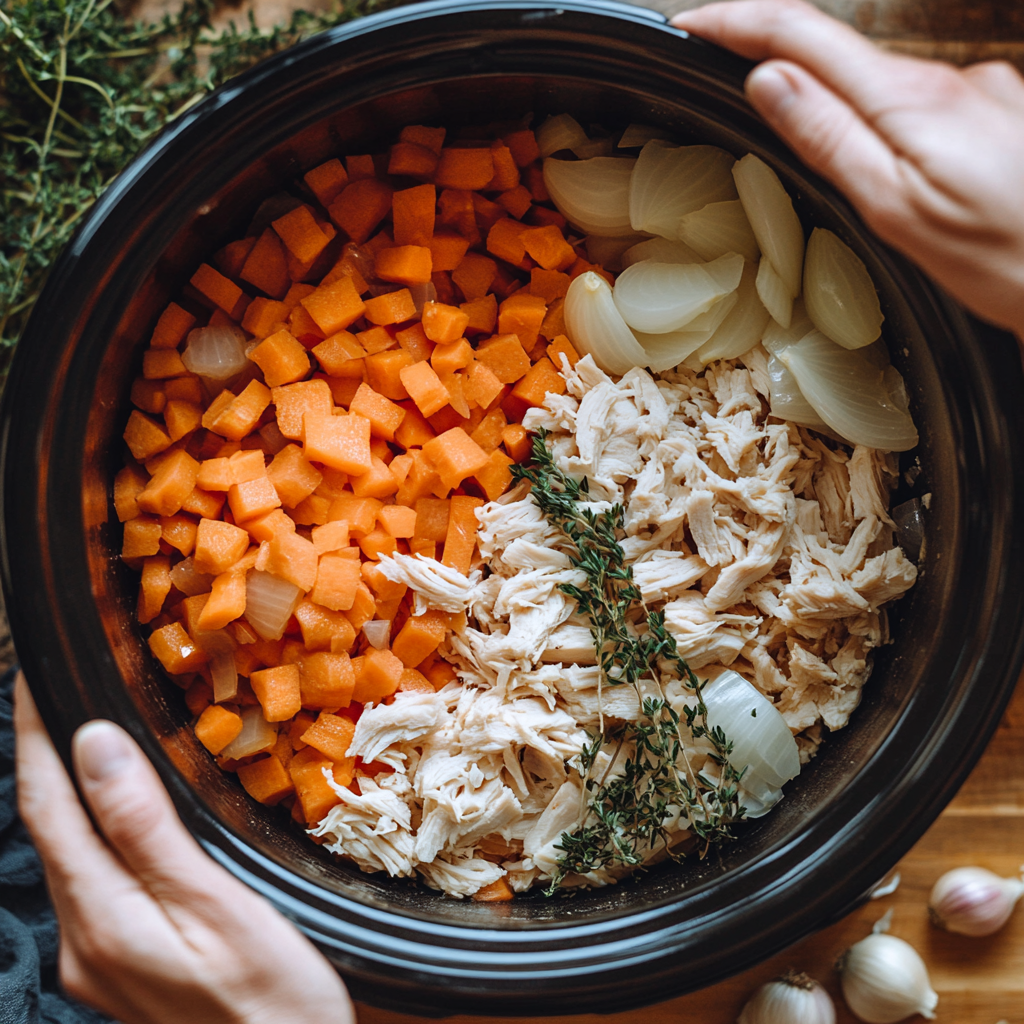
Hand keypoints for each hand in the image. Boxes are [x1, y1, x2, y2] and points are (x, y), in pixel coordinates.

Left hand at [13, 673, 354, 1023]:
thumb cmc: (272, 1002)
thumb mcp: (218, 906)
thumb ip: (146, 829)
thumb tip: (94, 747)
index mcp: (101, 920)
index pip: (48, 806)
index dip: (34, 735)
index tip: (35, 675)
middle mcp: (83, 941)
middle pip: (51, 829)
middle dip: (47, 754)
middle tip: (60, 689)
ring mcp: (100, 959)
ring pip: (71, 854)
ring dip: (71, 789)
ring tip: (87, 731)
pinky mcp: (124, 967)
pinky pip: (96, 878)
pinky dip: (99, 829)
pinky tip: (124, 812)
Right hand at [671, 0, 1023, 338]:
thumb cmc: (1001, 259)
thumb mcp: (894, 211)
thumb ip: (829, 138)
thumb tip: (769, 82)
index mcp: (911, 101)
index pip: (802, 36)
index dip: (740, 23)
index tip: (694, 26)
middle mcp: (948, 79)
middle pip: (840, 54)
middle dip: (784, 70)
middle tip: (742, 105)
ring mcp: (978, 90)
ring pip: (882, 86)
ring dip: (849, 115)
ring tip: (857, 184)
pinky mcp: (997, 108)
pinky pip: (921, 107)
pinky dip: (893, 132)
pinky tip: (912, 183)